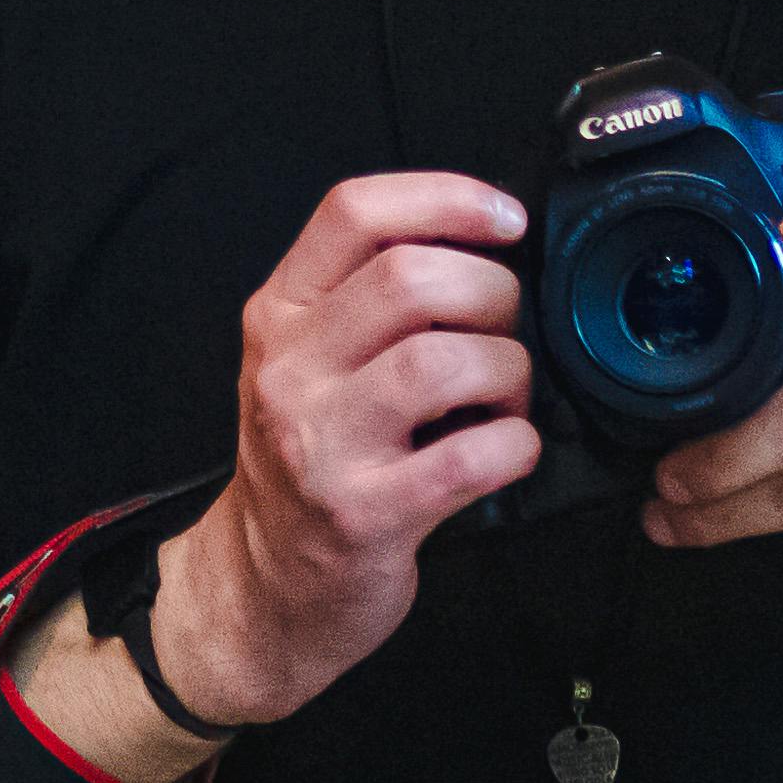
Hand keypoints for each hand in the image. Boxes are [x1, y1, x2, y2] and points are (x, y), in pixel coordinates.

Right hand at [159, 173, 537, 724]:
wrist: (266, 585)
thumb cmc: (311, 462)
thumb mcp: (309, 362)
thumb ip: (368, 300)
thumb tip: (488, 246)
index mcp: (280, 315)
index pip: (354, 211)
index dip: (446, 197)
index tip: (505, 220)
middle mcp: (291, 369)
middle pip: (410, 278)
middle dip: (493, 294)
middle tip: (507, 329)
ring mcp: (322, 443)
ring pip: (443, 361)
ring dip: (507, 371)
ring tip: (506, 398)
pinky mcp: (365, 514)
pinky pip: (471, 455)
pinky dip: (515, 445)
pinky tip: (508, 452)